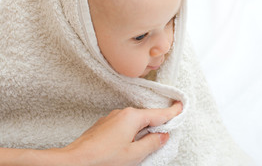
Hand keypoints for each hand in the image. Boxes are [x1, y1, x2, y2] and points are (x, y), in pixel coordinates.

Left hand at [62, 101, 182, 165]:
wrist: (75, 160)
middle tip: (166, 132)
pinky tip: (129, 143)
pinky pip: (125, 124)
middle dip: (157, 123)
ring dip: (143, 129)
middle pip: (147, 116)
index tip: (181, 107)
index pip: (158, 114)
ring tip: (146, 144)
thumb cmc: (102, 158)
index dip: (172, 112)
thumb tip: (163, 135)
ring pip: (135, 121)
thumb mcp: (134, 154)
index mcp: (132, 117)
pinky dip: (132, 131)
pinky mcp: (105, 124)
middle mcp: (122, 113)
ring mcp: (112, 117)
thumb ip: (152, 143)